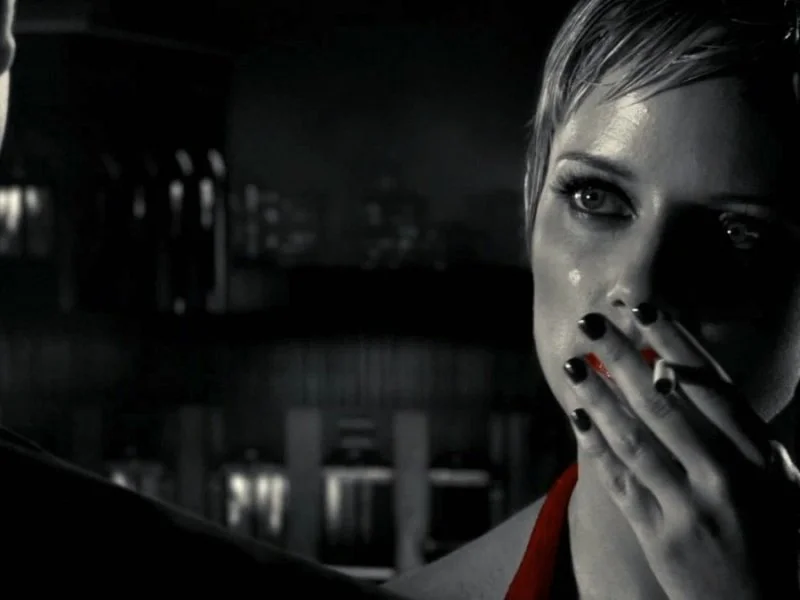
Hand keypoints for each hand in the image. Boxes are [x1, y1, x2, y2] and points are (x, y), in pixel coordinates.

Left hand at [563, 305, 799, 599]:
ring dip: (598, 396)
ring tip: (573, 364)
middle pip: (664, 403)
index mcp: (763, 458)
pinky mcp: (662, 538)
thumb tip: (687, 374)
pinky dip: (596, 447)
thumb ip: (740, 435)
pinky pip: (621, 482)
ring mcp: (692, 510)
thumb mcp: (779, 484)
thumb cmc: (776, 541)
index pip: (711, 384)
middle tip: (591, 322)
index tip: (642, 307)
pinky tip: (577, 418)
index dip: (674, 342)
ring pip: (635, 439)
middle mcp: (728, 478)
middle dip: (623, 357)